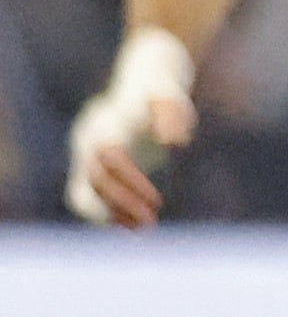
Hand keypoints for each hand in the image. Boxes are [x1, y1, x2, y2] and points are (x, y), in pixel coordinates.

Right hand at [63, 31, 195, 227]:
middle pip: (95, 177)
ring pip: (85, 190)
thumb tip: (175, 143)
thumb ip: (172, 115)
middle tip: (151, 223)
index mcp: (108, 123)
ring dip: (111, 214)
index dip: (129, 181)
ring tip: (143, 229)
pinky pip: (82, 195)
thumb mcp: (171, 99)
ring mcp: (83, 153)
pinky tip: (128, 226)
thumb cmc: (161, 94)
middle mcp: (89, 138)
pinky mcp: (87, 165)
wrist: (140, 87)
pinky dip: (102, 214)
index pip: (110, 157)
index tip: (157, 201)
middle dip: (122, 203)